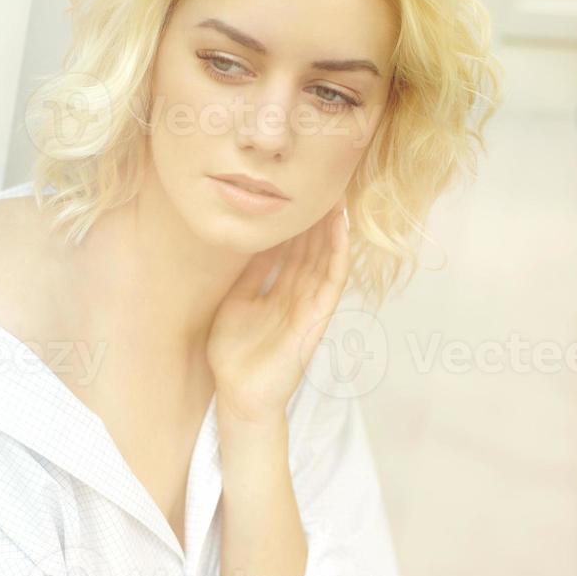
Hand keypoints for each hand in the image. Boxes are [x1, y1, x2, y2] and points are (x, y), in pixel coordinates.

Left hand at [206, 196, 349, 424]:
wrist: (239, 394)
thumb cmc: (236, 354)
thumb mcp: (237, 301)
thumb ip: (251, 274)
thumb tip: (253, 240)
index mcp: (280, 290)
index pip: (294, 249)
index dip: (297, 221)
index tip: (296, 190)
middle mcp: (298, 295)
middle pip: (313, 249)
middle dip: (317, 218)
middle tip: (323, 182)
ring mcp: (310, 307)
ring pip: (326, 259)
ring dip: (333, 229)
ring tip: (336, 196)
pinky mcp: (316, 320)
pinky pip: (331, 283)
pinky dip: (338, 256)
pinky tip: (340, 230)